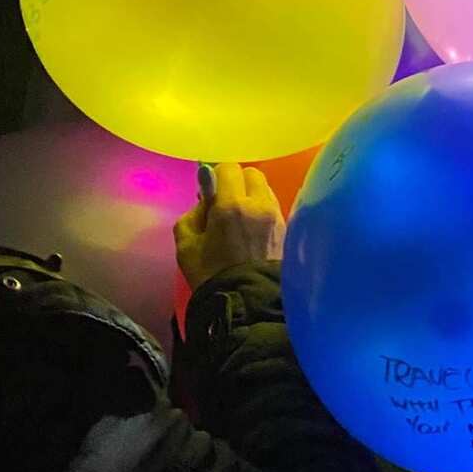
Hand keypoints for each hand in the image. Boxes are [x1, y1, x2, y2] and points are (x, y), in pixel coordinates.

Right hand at [174, 163, 285, 290]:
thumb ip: (192, 215)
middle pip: (252, 174)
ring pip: (265, 190)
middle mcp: (259, 205)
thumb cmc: (210, 275)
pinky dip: (262, 211)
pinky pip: (273, 208)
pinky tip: (252, 231)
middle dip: (237, 182)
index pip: (229, 169)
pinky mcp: (286, 230)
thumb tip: (205, 201)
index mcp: (232, 205)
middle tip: (226, 203)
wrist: (246, 303)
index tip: (211, 192)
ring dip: (252, 196)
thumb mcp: (185, 246)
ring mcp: (276, 217)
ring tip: (240, 219)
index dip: (217, 176)